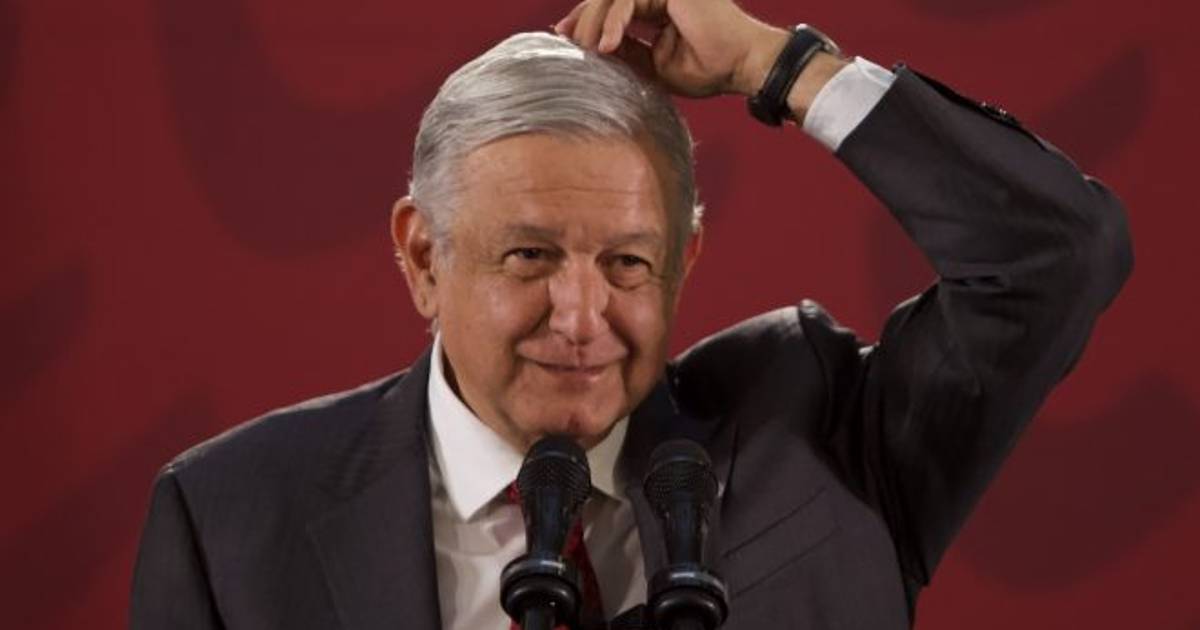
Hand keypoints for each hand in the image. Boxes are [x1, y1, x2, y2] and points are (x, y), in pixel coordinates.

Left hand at [553, 0, 790, 97]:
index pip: (614, 8)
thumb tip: (594, 49)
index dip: (587, 21)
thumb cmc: (709, 70)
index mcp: (657, 8)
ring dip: (596, 21)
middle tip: (567, 41)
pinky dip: (615, 21)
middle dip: (584, 19)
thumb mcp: (655, 66)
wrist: (740, 65)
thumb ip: (628, 53)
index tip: (564, 37)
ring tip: (590, 49)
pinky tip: (608, 45)